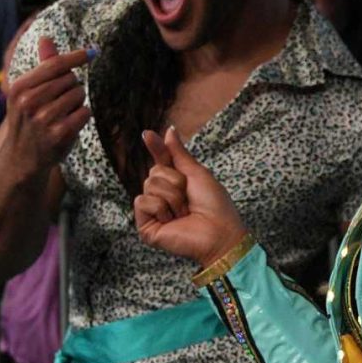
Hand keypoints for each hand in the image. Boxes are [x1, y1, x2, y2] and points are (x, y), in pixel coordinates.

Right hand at [2, 36, 94, 176]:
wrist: (22, 158)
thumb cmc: (28, 119)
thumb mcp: (27, 92)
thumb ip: (41, 66)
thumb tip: (47, 38)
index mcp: (20, 87)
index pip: (54, 65)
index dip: (76, 57)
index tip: (92, 52)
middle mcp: (29, 101)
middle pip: (70, 79)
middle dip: (72, 87)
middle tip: (60, 101)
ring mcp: (44, 118)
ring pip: (79, 94)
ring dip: (77, 102)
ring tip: (62, 113)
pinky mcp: (60, 133)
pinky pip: (84, 112)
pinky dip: (82, 116)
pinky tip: (69, 124)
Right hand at [133, 126, 246, 263]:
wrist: (219, 232)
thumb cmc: (214, 206)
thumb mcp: (197, 174)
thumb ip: (179, 154)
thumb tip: (169, 130)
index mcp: (174, 184)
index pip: (160, 161)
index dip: (156, 148)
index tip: (147, 134)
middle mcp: (161, 197)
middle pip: (154, 172)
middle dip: (175, 182)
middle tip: (189, 200)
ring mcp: (153, 212)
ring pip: (149, 185)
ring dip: (172, 197)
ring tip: (184, 213)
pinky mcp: (145, 226)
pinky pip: (142, 201)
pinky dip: (161, 208)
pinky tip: (172, 221)